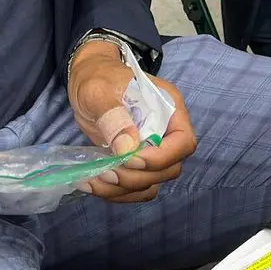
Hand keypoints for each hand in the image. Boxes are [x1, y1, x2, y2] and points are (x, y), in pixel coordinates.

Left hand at [68, 40, 196, 202]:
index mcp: (168, 108)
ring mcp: (151, 149)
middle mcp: (166, 132)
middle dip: (137, 176)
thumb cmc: (97, 77)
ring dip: (124, 189)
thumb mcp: (99, 90)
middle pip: (169, 168)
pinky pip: (136, 188)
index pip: (183, 142)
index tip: (130, 158)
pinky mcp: (134, 162)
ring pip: (152, 183)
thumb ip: (114, 115)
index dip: (161, 157)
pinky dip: (117, 193)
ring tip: (96, 180)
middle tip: (107, 171)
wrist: (87, 79)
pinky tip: (94, 184)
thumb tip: (128, 147)